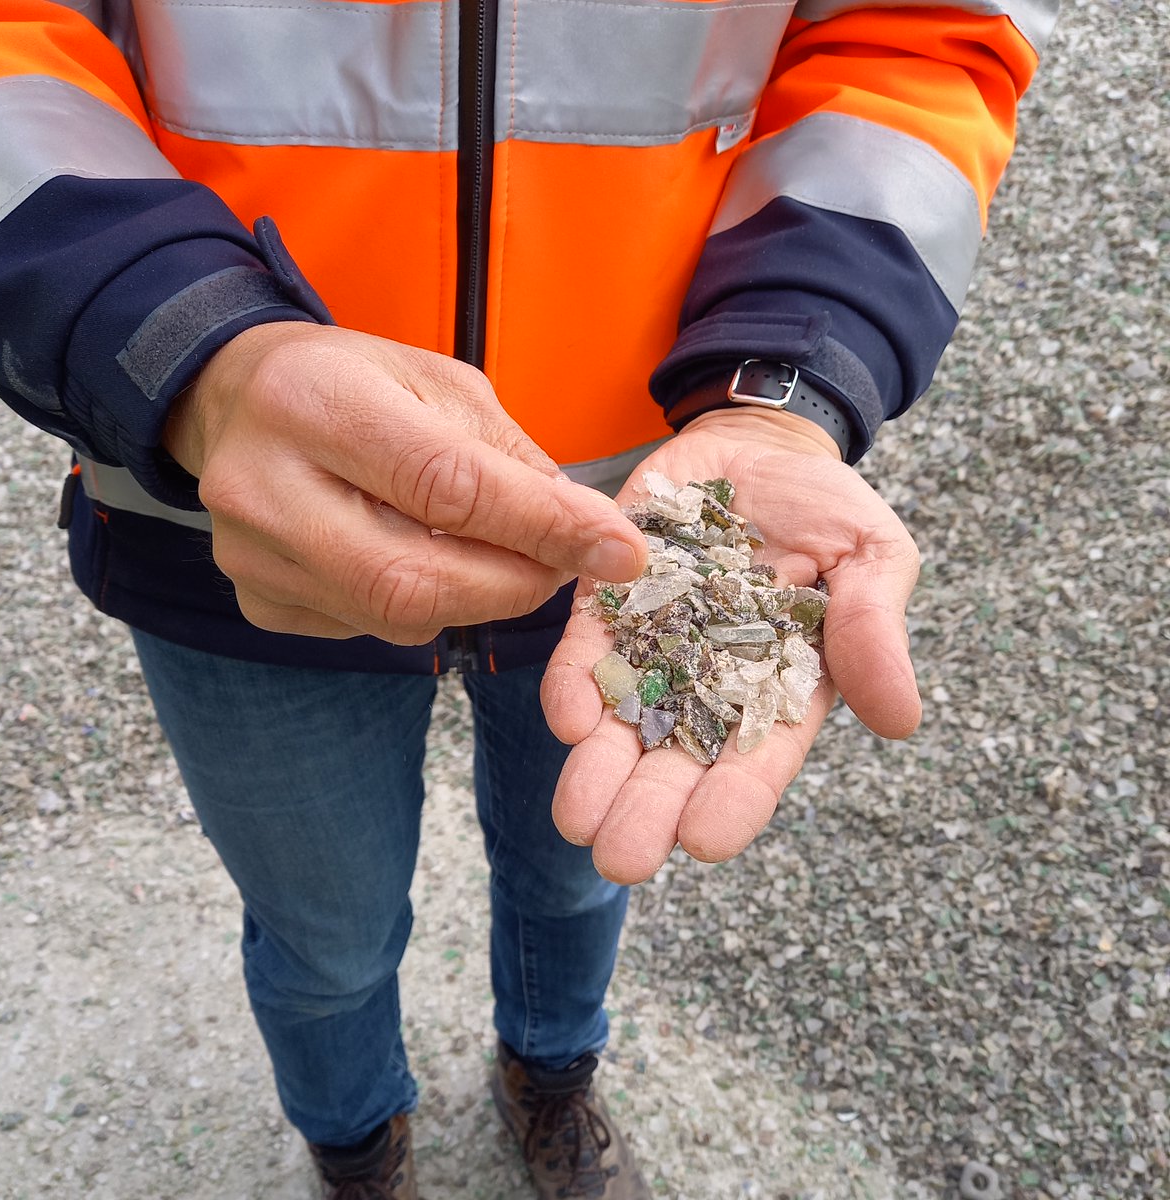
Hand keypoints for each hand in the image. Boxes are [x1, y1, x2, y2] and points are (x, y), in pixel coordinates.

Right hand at [163, 323, 645, 640]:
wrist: (238, 400)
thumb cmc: (353, 383)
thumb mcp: (440, 383)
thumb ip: (510, 458)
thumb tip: (587, 533)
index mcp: (315, 401)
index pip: (448, 487)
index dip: (545, 528)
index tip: (619, 551)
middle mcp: (265, 485)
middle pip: (416, 579)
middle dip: (516, 584)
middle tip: (565, 567)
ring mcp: (250, 554)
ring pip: (398, 616)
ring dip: (477, 597)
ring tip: (501, 556)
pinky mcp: (256, 599)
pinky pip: (368, 629)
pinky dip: (421, 606)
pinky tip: (422, 559)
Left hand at [542, 407, 921, 882]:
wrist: (754, 449)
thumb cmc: (825, 508)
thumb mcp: (870, 555)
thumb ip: (873, 628)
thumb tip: (902, 719)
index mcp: (780, 688)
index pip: (758, 759)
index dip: (733, 801)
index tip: (705, 841)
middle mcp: (709, 683)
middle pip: (677, 760)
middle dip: (647, 810)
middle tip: (620, 858)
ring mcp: (652, 647)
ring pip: (621, 724)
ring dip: (597, 771)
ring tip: (577, 820)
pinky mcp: (608, 608)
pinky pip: (587, 654)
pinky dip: (575, 686)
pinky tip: (568, 718)